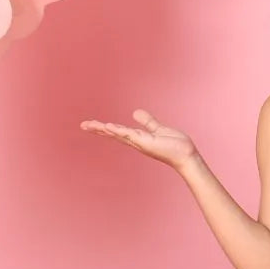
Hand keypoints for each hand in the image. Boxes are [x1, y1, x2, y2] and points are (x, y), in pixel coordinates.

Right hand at [80, 109, 198, 170]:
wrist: (186, 155)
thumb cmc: (175, 145)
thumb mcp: (158, 129)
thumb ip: (147, 122)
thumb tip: (135, 113)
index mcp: (138, 138)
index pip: (118, 131)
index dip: (104, 128)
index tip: (91, 124)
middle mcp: (136, 142)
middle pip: (113, 134)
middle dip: (98, 129)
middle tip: (83, 125)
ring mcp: (140, 142)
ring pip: (118, 134)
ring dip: (104, 129)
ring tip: (89, 125)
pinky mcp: (146, 142)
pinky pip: (129, 135)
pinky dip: (118, 130)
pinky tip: (108, 126)